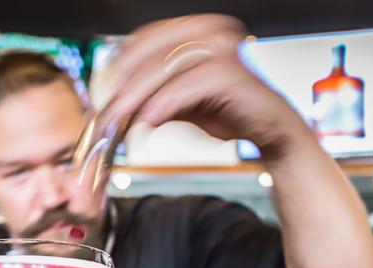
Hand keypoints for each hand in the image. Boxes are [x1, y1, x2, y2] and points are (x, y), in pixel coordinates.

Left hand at [98, 14, 310, 158]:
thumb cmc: (230, 112)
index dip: (117, 68)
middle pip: (147, 55)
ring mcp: (219, 48)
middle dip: (121, 89)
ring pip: (161, 70)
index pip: (141, 41)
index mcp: (194, 31)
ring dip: (135, 99)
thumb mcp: (181, 102)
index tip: (101, 97)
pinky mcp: (229, 72)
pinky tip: (149, 123)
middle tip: (104, 117)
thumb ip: (153, 96)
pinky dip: (163, 105)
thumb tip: (116, 105)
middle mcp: (207, 32)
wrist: (270, 130)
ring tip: (120, 123)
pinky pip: (184, 87)